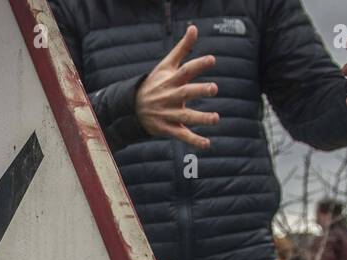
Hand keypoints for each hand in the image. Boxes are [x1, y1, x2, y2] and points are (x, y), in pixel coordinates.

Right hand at [135, 24, 219, 148]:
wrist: (131, 108)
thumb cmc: (155, 83)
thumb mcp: (165, 65)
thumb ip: (182, 48)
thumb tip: (194, 27)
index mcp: (170, 81)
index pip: (185, 71)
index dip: (198, 65)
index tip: (212, 60)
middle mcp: (169, 97)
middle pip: (185, 93)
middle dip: (199, 91)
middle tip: (214, 88)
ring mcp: (168, 114)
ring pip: (185, 117)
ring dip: (200, 118)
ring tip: (215, 118)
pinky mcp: (167, 129)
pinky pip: (181, 135)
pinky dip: (193, 141)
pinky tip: (206, 144)